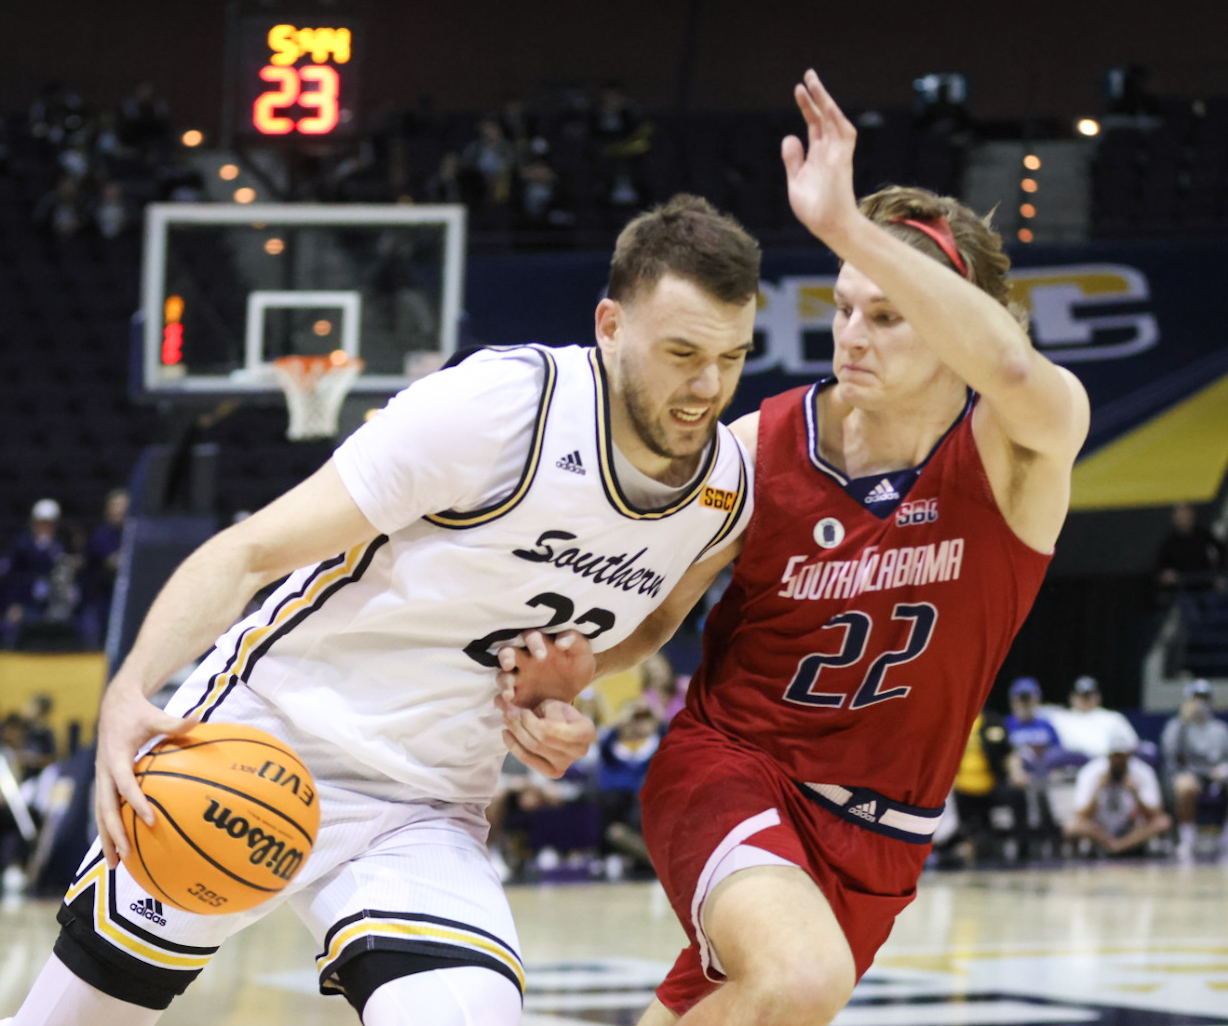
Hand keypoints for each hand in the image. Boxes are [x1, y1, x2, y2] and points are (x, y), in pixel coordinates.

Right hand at [94, 682, 198, 868]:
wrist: (114, 706)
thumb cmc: (138, 713)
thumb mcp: (155, 716)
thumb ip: (176, 722)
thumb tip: (200, 718)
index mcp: (116, 758)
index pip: (125, 785)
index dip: (136, 802)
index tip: (150, 819)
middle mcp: (104, 772)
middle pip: (105, 808)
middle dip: (114, 833)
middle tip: (127, 855)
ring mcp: (102, 779)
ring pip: (100, 814)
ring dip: (107, 838)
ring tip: (116, 864)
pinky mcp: (104, 782)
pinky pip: (104, 809)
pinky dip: (109, 829)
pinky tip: (119, 848)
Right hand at [496, 629, 595, 708]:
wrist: (575, 691)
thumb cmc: (576, 666)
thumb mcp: (581, 652)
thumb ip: (574, 641)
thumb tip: (560, 642)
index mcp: (539, 645)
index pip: (530, 637)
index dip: (533, 644)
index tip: (542, 655)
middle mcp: (523, 659)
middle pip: (506, 653)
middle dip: (506, 657)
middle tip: (510, 665)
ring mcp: (517, 679)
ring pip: (502, 676)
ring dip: (503, 683)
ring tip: (509, 694)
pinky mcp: (516, 697)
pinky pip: (502, 698)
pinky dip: (502, 701)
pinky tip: (508, 705)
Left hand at [497, 695, 595, 778]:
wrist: (566, 728)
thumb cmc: (560, 713)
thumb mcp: (555, 704)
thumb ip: (535, 709)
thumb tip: (505, 704)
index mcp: (586, 732)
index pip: (551, 731)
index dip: (531, 722)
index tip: (521, 711)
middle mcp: (580, 751)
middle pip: (541, 741)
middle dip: (519, 725)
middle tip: (506, 712)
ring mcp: (567, 764)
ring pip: (533, 750)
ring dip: (515, 732)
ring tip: (506, 719)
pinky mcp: (554, 773)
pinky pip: (529, 760)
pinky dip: (514, 746)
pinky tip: (507, 734)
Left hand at [781, 69, 860, 243]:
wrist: (827, 226)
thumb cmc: (814, 208)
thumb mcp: (795, 180)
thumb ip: (793, 159)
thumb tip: (790, 136)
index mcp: (818, 155)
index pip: (814, 124)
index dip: (807, 107)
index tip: (799, 90)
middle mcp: (829, 150)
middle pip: (823, 117)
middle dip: (816, 96)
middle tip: (807, 75)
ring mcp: (836, 153)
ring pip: (833, 119)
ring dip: (824, 100)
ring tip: (811, 80)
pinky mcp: (842, 160)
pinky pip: (843, 133)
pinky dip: (835, 118)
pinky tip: (827, 104)